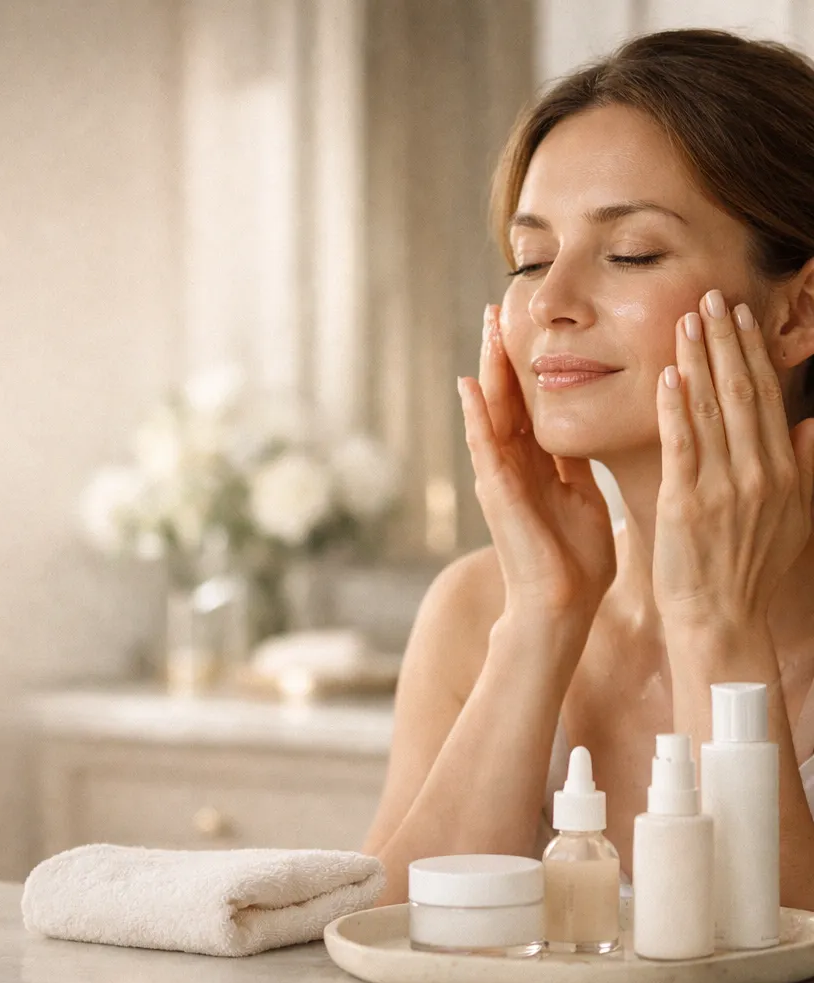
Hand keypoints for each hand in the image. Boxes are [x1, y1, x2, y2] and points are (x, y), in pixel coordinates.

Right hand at [459, 305, 616, 616]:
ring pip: (491, 413)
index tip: (528, 325)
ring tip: (485, 330)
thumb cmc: (575, 558)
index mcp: (537, 463)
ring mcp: (500, 478)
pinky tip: (470, 387)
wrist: (562, 604)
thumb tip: (585, 431)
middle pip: (505, 397)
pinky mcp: (497, 494)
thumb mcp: (582, 495)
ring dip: (487, 371)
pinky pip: (484, 448)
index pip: (529, 402)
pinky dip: (476, 418)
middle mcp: (513, 465)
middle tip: (498, 308)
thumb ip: (575, 463)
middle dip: (502, 354)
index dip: (528, 364)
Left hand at [654, 289, 813, 628]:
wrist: (723, 618)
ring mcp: (723, 487)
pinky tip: (669, 376)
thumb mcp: (794, 518)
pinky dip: (676, 409)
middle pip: (742, 393)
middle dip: (727, 341)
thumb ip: (806, 468)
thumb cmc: (750, 569)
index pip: (766, 398)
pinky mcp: (686, 504)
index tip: (740, 316)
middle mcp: (759, 473)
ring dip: (700, 361)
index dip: (752, 353)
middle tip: (711, 297)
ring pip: (712, 410)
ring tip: (688, 320)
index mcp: (784, 471)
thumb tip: (812, 424)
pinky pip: (682, 446)